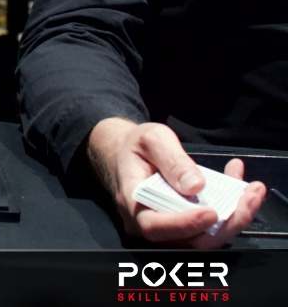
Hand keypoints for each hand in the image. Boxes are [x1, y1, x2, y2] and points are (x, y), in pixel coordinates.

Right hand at [87, 118, 265, 246]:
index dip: (184, 224)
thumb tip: (195, 186)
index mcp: (132, 201)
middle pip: (188, 240)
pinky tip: (241, 189)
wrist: (128, 154)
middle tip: (247, 198)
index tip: (211, 212)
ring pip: (204, 239)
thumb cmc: (137, 146)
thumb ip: (172, 161)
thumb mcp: (153, 140)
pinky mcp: (184, 228)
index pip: (154, 225)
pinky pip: (209, 230)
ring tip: (251, 192)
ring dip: (233, 220)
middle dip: (224, 224)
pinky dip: (231, 213)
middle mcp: (146, 223)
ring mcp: (166, 230)